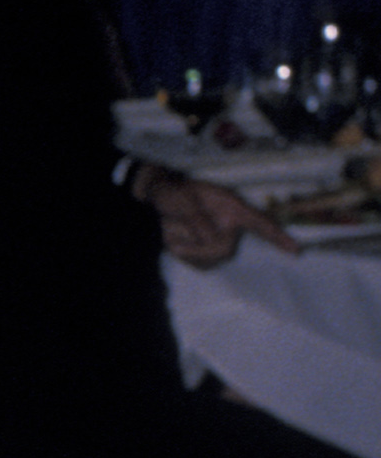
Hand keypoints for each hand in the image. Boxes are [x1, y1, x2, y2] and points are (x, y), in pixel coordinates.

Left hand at [139, 165, 296, 264]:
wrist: (162, 197)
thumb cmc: (175, 194)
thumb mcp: (183, 202)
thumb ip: (197, 221)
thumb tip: (213, 241)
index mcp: (233, 209)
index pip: (260, 224)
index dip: (278, 237)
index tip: (296, 250)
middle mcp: (230, 226)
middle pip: (225, 250)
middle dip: (199, 245)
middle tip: (176, 225)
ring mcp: (217, 240)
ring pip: (208, 260)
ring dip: (185, 247)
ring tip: (174, 228)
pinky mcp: (204, 252)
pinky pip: (195, 263)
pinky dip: (180, 253)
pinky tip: (174, 238)